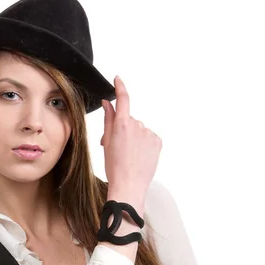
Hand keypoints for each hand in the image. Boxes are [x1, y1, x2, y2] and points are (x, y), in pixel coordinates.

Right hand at [101, 75, 161, 191]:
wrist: (129, 185)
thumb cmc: (115, 167)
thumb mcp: (107, 142)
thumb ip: (109, 120)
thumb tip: (108, 104)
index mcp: (122, 125)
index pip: (123, 99)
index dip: (120, 87)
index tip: (118, 79)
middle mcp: (137, 126)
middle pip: (130, 120)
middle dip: (124, 129)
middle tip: (117, 147)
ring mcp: (149, 133)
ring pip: (139, 130)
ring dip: (134, 138)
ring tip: (129, 155)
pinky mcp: (158, 141)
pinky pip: (149, 137)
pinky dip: (144, 144)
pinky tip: (139, 156)